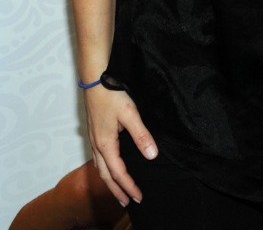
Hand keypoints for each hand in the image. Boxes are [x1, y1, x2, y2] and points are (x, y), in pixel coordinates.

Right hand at [84, 85, 157, 204]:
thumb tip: (151, 156)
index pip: (118, 173)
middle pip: (106, 175)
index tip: (138, 197)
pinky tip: (110, 166)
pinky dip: (105, 169)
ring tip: (118, 190)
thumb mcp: (130, 114)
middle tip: (127, 202)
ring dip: (110, 181)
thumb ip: (141, 135)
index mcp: (105, 144)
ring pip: (100, 167)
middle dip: (116, 190)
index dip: (128, 186)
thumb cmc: (111, 94)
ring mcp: (93, 139)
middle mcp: (96, 145)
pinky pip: (98, 158)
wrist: (94, 78)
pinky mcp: (94, 132)